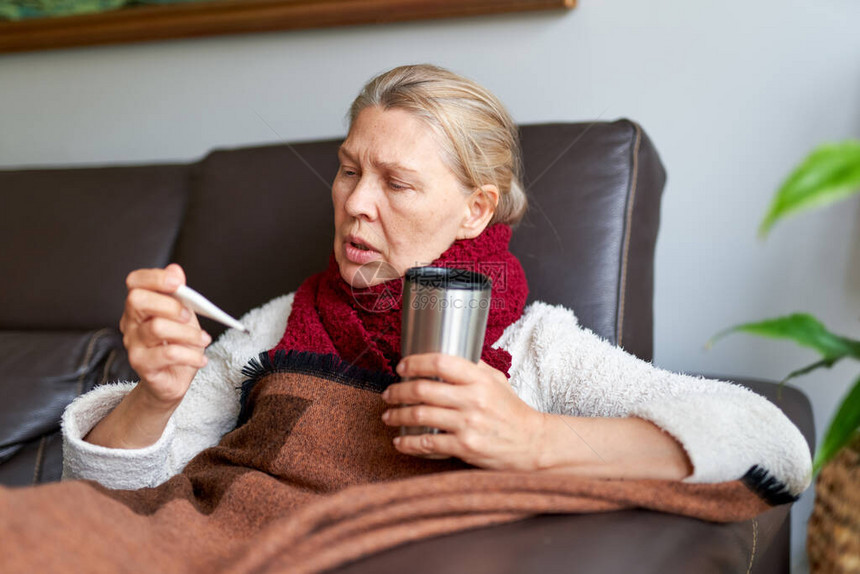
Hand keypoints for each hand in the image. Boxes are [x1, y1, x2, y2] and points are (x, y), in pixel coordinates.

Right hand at [119, 263, 210, 409]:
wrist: (172, 379)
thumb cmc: (178, 343)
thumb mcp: (184, 316)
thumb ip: (179, 294)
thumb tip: (175, 269)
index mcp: (140, 305)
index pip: (135, 282)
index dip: (155, 278)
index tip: (178, 282)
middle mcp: (130, 322)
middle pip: (138, 300)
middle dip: (169, 304)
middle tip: (188, 316)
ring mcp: (133, 344)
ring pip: (157, 328)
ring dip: (188, 333)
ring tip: (203, 340)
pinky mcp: (142, 365)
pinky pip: (168, 354)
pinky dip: (191, 355)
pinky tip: (201, 359)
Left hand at [381, 353, 546, 470]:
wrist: (531, 443)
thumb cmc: (511, 411)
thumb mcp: (497, 381)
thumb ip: (473, 368)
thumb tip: (444, 355)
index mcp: (479, 379)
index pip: (440, 363)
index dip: (416, 363)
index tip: (402, 367)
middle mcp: (473, 400)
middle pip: (423, 390)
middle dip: (398, 391)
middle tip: (389, 394)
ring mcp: (468, 424)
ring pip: (420, 416)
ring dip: (397, 416)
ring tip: (389, 416)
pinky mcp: (465, 447)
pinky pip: (427, 444)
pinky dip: (408, 443)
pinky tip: (400, 442)